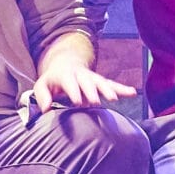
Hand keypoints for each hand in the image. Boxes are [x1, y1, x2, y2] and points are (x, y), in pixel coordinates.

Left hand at [20, 64, 137, 113]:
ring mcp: (92, 78)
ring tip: (115, 98)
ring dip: (108, 90)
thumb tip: (45, 109)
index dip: (74, 91)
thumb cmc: (53, 79)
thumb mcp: (42, 84)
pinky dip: (123, 89)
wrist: (66, 64)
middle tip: (96, 102)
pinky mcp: (100, 82)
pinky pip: (113, 85)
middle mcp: (81, 75)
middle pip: (87, 82)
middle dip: (92, 91)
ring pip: (102, 83)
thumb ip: (42, 95)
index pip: (70, 83)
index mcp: (66, 75)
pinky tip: (133, 93)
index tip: (77, 101)